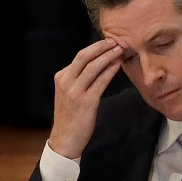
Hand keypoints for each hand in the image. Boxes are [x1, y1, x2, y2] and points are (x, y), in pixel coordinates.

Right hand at [48, 38, 122, 158]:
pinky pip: (101, 81)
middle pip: (84, 56)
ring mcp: (75, 92)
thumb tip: (96, 64)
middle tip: (115, 41)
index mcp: (61, 78)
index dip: (95, 48)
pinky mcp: (86, 101)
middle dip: (101, 46)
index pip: (80, 57)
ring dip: (108, 56)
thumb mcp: (68, 94)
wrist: (65, 139)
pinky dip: (110, 71)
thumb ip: (78, 79)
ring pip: (93, 67)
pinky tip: (118, 65)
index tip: (108, 42)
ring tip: (120, 50)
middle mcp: (66, 82)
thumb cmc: (70, 117)